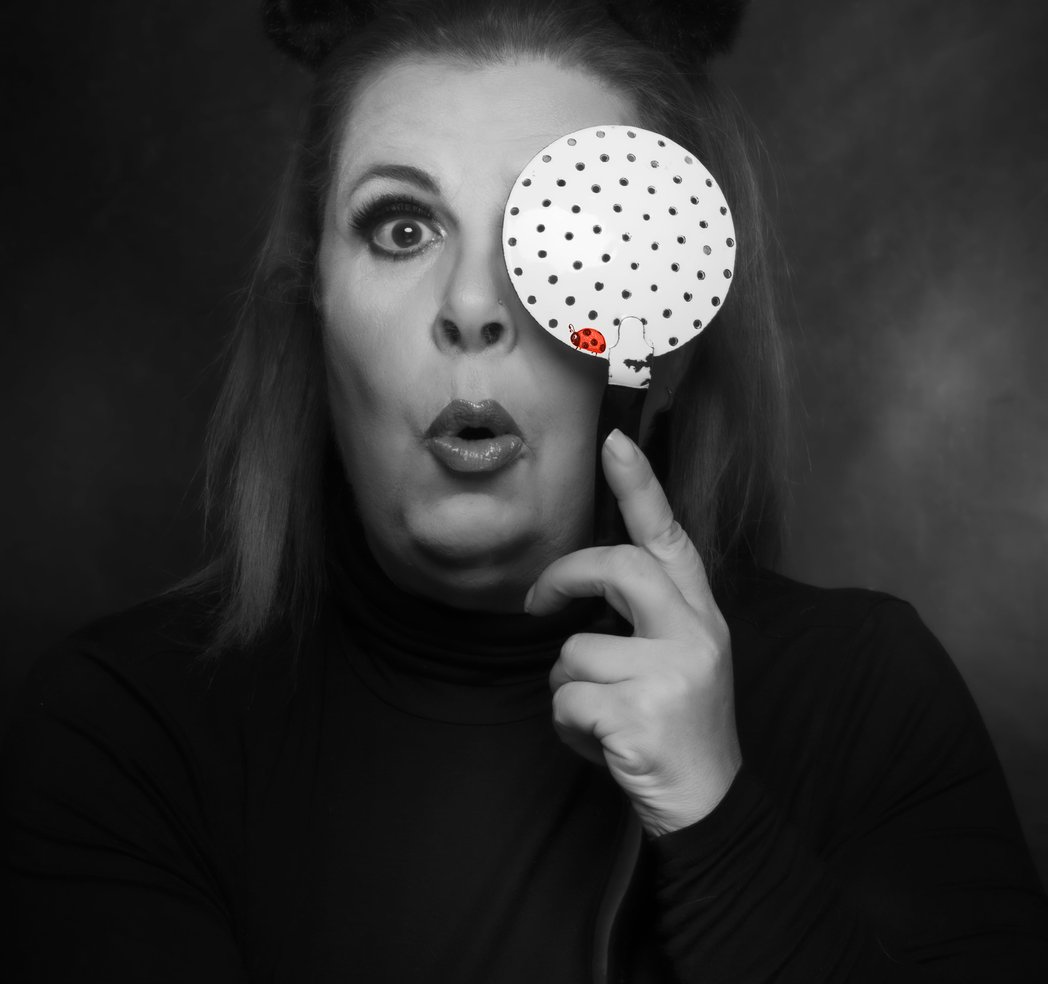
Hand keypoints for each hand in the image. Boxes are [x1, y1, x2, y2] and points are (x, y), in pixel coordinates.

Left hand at [525, 428, 740, 835]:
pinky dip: (567, 726)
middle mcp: (696, 634)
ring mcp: (673, 673)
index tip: (614, 441)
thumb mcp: (677, 660)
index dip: (641, 488)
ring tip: (600, 717)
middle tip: (537, 602)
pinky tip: (602, 744)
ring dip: (567, 688)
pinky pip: (566, 699)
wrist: (710, 806)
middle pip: (618, 568)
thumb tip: (578, 581)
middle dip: (565, 579)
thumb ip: (643, 616)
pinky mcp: (642, 714)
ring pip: (573, 651)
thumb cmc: (676, 725)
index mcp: (701, 615)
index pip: (670, 539)